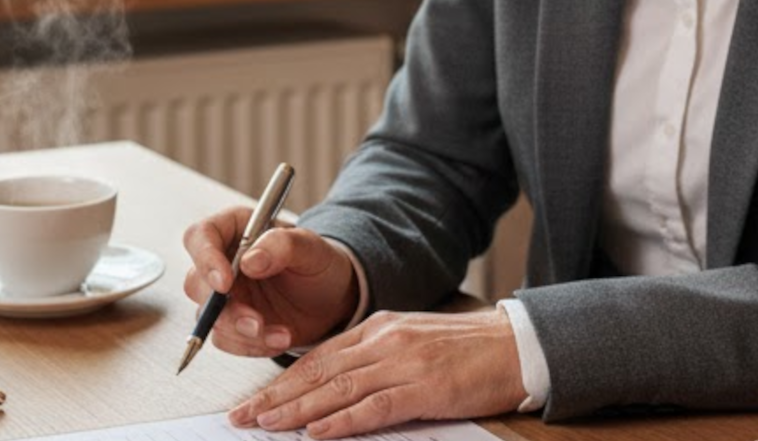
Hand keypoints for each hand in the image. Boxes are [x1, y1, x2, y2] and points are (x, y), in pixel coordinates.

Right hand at [180, 206, 359, 354]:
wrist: (332, 299)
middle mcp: (223, 261)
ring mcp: (225, 295)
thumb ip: (282, 245)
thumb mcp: (311, 248)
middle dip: (225, 309)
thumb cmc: (320, 263)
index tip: (225, 282)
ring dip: (242, 333)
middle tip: (255, 322)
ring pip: (210, 318)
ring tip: (281, 334)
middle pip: (196, 283)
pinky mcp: (231, 324)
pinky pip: (226, 340)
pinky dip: (252, 346)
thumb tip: (250, 260)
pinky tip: (279, 338)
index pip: (201, 237)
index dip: (205, 259)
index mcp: (236, 229)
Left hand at [227, 308, 526, 437]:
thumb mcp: (411, 342)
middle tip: (242, 417)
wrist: (515, 346)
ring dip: (296, 410)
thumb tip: (335, 386)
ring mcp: (403, 362)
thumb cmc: (467, 351)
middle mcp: (384, 340)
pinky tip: (317, 432)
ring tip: (265, 425)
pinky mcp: (424, 388)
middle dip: (276, 397)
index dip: (281, 380)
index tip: (254, 400)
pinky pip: (374, 407)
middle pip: (318, 372)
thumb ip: (374, 358)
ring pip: (337, 389)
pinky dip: (342, 421)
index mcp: (378, 327)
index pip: (318, 356)